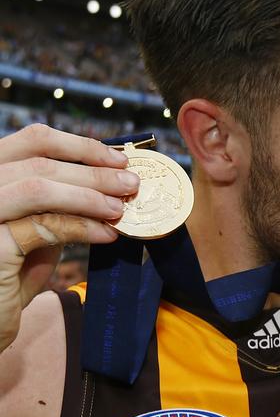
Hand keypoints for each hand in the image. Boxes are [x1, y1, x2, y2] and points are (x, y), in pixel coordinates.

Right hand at [0, 124, 138, 352]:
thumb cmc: (9, 277)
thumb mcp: (35, 230)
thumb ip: (57, 205)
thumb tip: (106, 185)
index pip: (33, 140)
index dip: (79, 146)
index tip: (117, 159)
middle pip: (40, 161)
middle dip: (93, 171)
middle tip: (130, 183)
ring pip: (39, 188)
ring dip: (89, 196)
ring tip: (121, 209)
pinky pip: (42, 226)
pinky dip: (81, 227)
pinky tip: (106, 235)